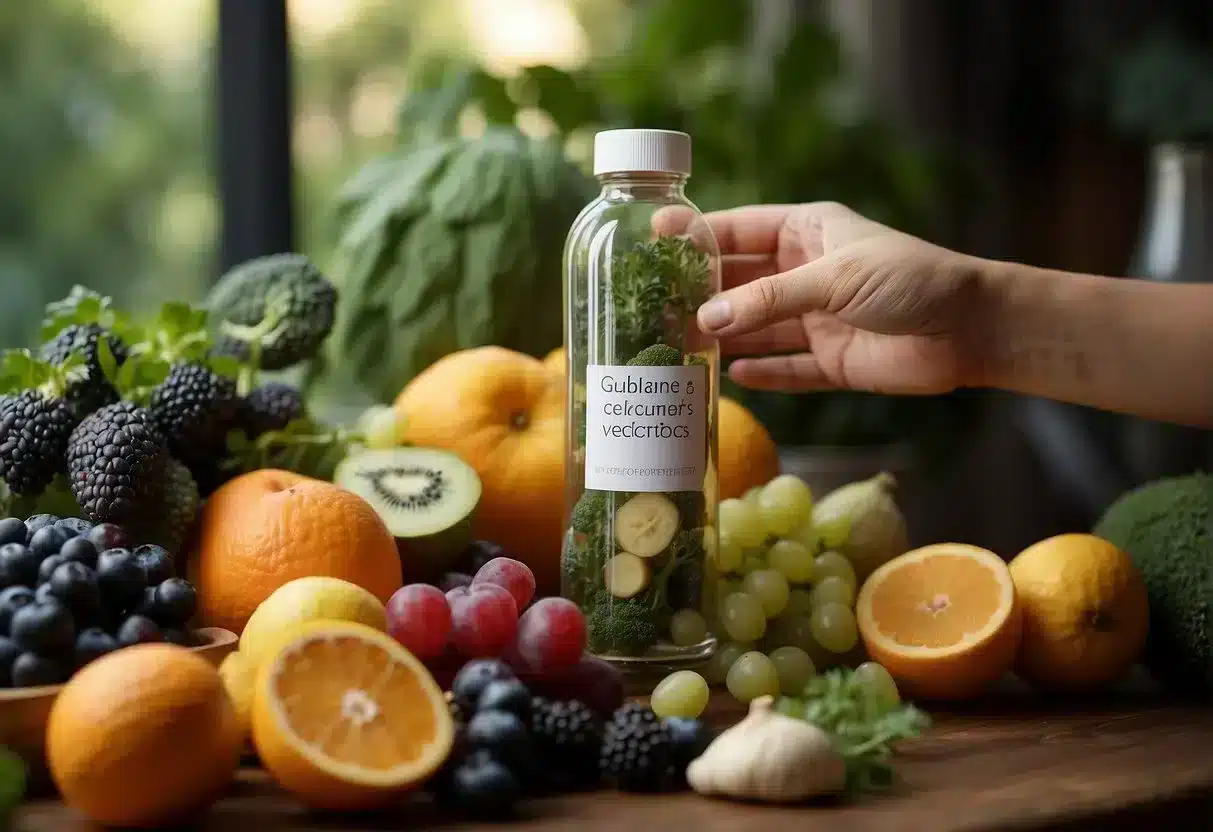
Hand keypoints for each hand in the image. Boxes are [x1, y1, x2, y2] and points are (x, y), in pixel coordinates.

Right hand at [658, 202, 987, 394]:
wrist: (971, 329)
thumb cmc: (909, 280)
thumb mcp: (834, 278)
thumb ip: (768, 299)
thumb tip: (706, 321)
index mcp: (807, 232)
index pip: (739, 230)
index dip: (696, 236)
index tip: (651, 241)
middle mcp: (805, 273)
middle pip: (739, 283)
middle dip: (701, 294)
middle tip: (653, 308)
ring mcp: (817, 319)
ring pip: (756, 328)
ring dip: (724, 337)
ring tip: (678, 347)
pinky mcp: (831, 361)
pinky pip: (786, 369)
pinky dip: (762, 373)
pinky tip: (730, 376)